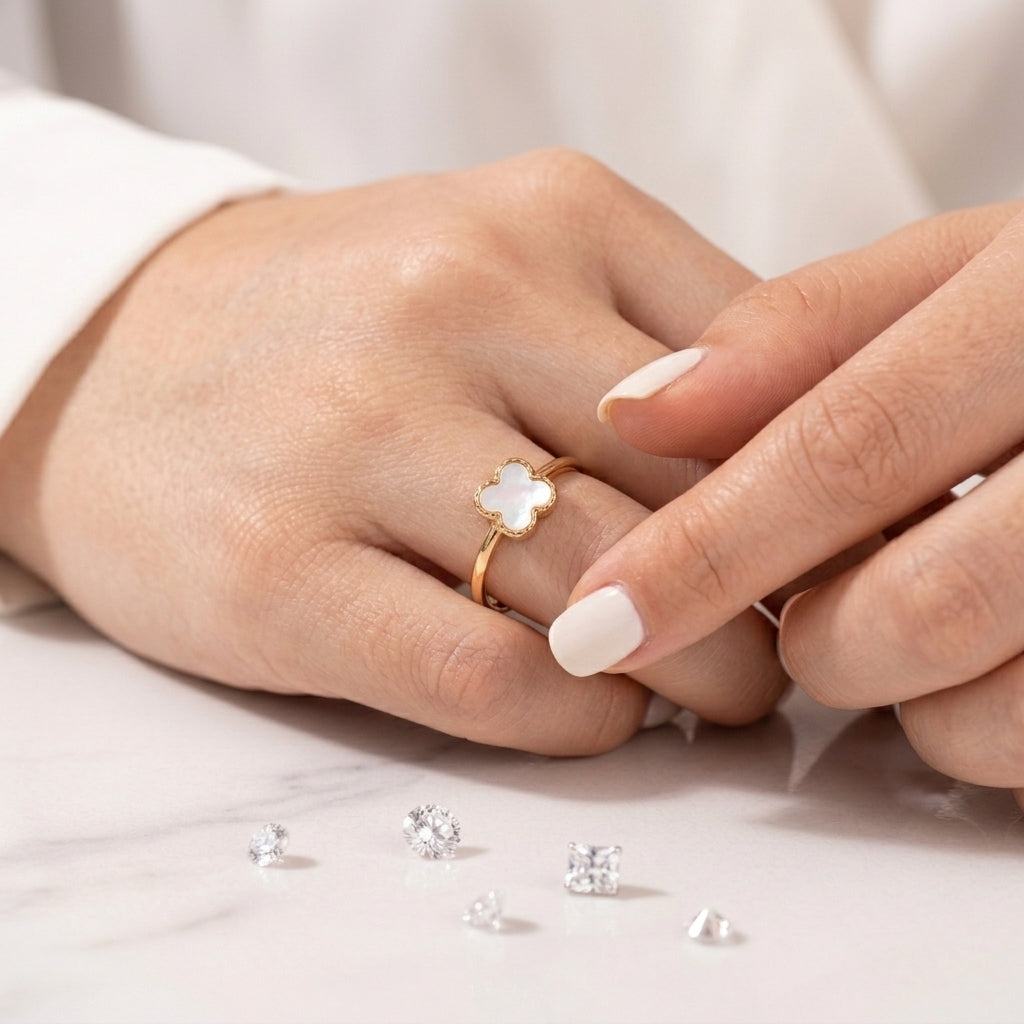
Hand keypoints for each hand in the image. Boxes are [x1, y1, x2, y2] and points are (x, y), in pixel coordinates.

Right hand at [0, 150, 787, 752]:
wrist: (109, 354)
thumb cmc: (333, 321)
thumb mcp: (499, 262)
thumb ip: (649, 337)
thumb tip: (792, 461)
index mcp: (543, 218)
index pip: (760, 370)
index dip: (817, 480)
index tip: (822, 549)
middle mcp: (448, 304)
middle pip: (697, 487)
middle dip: (768, 595)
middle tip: (780, 645)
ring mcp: (355, 436)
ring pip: (606, 591)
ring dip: (692, 673)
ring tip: (704, 692)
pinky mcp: (277, 571)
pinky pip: (489, 677)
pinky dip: (573, 716)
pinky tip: (586, 708)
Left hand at [550, 201, 1023, 801]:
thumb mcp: (958, 271)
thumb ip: (801, 331)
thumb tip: (633, 410)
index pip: (847, 450)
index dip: (707, 548)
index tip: (599, 616)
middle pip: (915, 605)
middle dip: (815, 637)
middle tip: (806, 602)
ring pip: (978, 711)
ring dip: (894, 689)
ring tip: (903, 609)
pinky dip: (967, 725)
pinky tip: (973, 649)